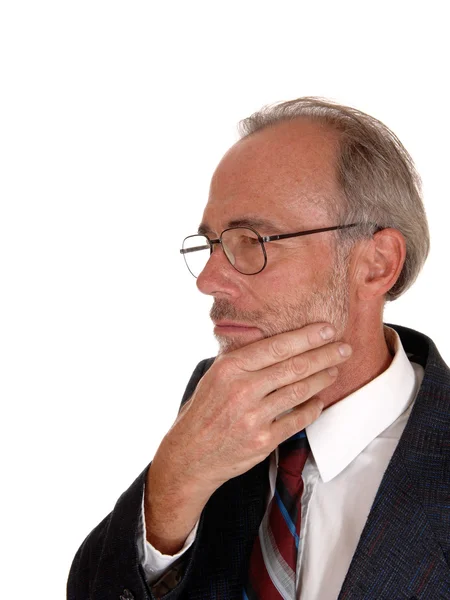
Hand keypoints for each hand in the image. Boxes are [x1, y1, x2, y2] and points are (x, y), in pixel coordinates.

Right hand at [145, 322, 351, 552]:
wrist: (190, 454)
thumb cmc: (204, 411)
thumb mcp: (215, 376)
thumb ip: (244, 361)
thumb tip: (280, 343)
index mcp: (230, 368)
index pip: (276, 347)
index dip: (306, 337)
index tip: (327, 330)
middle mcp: (242, 390)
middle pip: (294, 367)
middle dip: (324, 355)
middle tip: (344, 348)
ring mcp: (253, 417)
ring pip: (299, 391)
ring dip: (322, 379)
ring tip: (335, 370)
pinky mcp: (262, 440)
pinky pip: (297, 420)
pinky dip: (311, 408)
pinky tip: (319, 400)